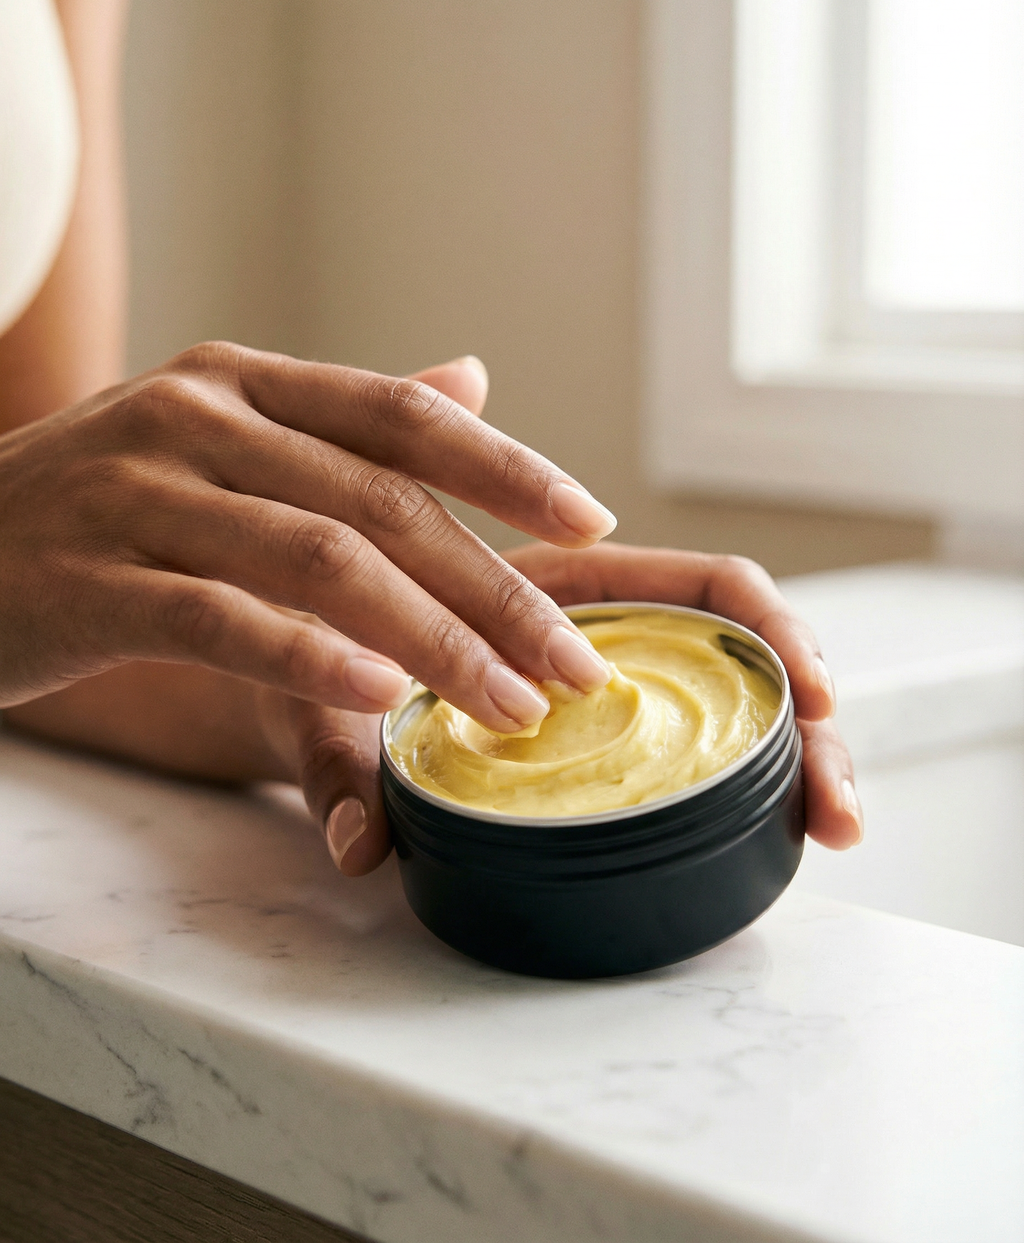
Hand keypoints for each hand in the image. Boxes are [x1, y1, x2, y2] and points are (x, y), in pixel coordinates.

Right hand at [0, 347, 615, 728]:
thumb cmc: (101, 511)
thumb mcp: (218, 442)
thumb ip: (343, 422)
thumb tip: (470, 380)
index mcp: (240, 382)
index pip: (399, 415)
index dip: (505, 470)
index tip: (590, 525)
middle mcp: (193, 417)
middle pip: (380, 500)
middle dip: (493, 588)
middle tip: (574, 663)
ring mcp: (134, 494)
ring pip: (316, 560)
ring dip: (431, 640)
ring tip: (509, 705)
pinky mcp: (86, 582)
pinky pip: (221, 619)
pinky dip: (312, 658)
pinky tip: (385, 700)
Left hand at [280, 541, 861, 873]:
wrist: (281, 686)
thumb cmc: (308, 674)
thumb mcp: (323, 707)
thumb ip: (340, 763)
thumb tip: (360, 848)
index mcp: (550, 593)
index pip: (694, 587)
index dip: (770, 629)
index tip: (814, 689)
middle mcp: (594, 646)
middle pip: (738, 662)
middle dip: (804, 723)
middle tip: (834, 804)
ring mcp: (603, 702)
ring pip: (728, 714)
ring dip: (791, 765)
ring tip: (826, 828)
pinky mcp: (596, 755)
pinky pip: (687, 759)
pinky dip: (743, 790)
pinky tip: (778, 834)